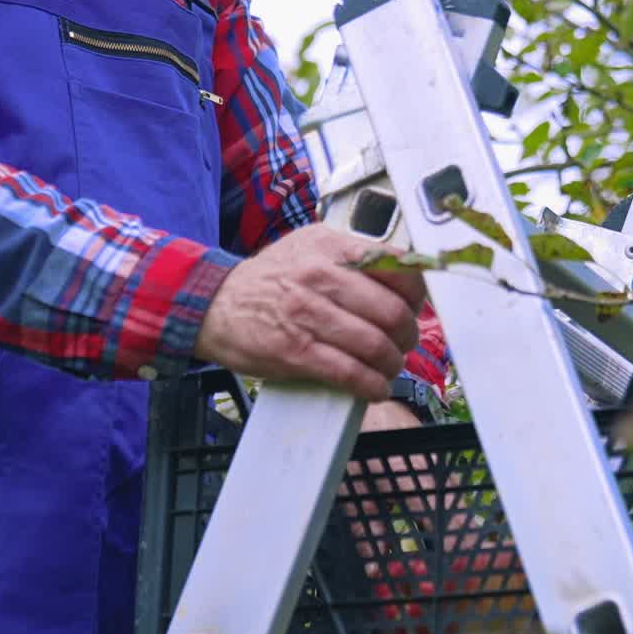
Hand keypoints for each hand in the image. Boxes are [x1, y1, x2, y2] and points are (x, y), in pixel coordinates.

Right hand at [193, 225, 424, 400]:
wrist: (216, 304)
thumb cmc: (270, 278)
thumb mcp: (310, 246)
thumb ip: (352, 255)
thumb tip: (402, 272)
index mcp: (330, 247)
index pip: (396, 267)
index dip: (417, 293)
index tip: (415, 306)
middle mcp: (320, 277)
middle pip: (391, 311)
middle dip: (407, 334)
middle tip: (404, 342)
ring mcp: (307, 315)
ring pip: (374, 345)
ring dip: (392, 363)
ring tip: (389, 367)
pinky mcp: (295, 352)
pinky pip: (349, 373)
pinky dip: (371, 385)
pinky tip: (374, 387)